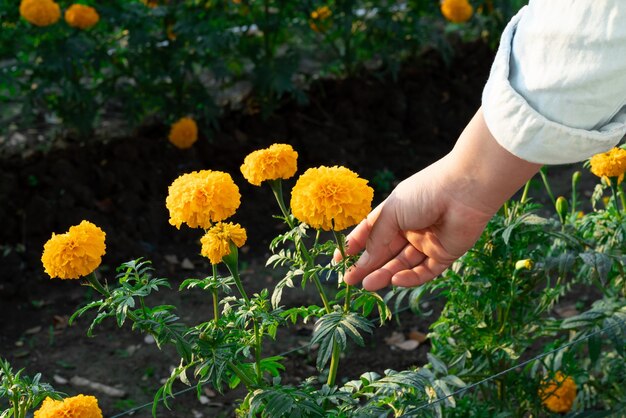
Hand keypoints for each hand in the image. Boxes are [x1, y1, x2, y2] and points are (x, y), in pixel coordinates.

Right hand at [334, 109, 540, 290]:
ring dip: (385, 274)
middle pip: (385, 251)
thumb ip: (376, 239)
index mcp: (396, 212)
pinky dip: (410, 278)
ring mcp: (428, 242)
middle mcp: (410, 227)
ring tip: (368, 285)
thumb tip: (362, 261)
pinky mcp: (445, 254)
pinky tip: (395, 280)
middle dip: (367, 266)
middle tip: (350, 281)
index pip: (370, 232)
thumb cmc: (424, 193)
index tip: (339, 261)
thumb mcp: (392, 213)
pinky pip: (425, 271)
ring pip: (402, 264)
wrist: (465, 190)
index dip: (354, 246)